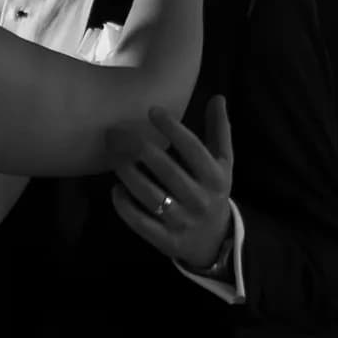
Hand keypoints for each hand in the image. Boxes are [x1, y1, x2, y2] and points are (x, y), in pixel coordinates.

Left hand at [109, 97, 235, 270]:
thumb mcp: (223, 163)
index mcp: (215, 177)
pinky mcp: (165, 240)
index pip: (192, 148)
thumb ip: (219, 130)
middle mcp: (200, 199)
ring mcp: (182, 221)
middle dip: (139, 148)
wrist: (215, 241)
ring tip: (114, 157)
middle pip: (167, 170)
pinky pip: (140, 222)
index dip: (172, 128)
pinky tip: (116, 190)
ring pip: (150, 195)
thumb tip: (217, 97)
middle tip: (117, 133)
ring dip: (129, 174)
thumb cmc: (214, 192)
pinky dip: (125, 206)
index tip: (152, 110)